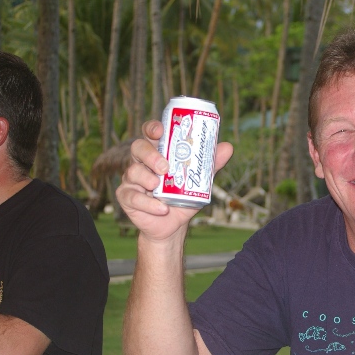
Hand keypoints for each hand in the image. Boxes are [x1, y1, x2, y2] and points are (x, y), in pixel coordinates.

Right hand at [116, 120, 233, 241]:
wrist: (173, 225)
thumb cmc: (183, 197)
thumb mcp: (200, 180)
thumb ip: (211, 164)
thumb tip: (228, 147)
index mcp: (158, 153)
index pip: (150, 134)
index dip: (152, 128)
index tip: (160, 130)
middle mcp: (141, 162)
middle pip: (138, 148)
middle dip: (150, 154)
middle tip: (165, 166)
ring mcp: (132, 179)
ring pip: (132, 171)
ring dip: (147, 178)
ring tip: (158, 186)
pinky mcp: (127, 197)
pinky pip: (133, 197)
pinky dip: (148, 204)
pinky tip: (162, 208)